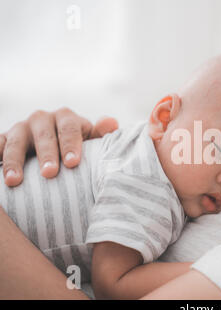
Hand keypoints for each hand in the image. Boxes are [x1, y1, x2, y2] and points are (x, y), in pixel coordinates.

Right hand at [0, 108, 117, 186]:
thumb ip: (101, 134)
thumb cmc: (78, 147)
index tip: (73, 163)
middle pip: (43, 135)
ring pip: (15, 142)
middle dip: (46, 154)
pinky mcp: (4, 140)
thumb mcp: (91, 140)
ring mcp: (20, 129)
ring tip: (15, 181)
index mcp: (66, 118)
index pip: (70, 128)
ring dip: (14, 161)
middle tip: (50, 173)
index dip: (71, 144)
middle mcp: (42, 119)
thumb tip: (112, 123)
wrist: (55, 147)